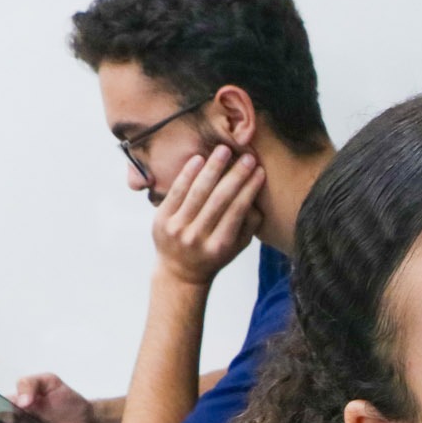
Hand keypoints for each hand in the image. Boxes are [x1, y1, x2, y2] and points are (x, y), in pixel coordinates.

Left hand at [152, 145, 265, 285]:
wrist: (180, 271)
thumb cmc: (214, 255)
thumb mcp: (237, 247)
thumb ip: (249, 225)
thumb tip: (255, 196)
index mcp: (220, 246)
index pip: (238, 210)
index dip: (250, 189)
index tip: (260, 171)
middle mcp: (198, 237)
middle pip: (219, 199)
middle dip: (235, 175)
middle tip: (247, 157)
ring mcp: (177, 228)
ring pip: (198, 192)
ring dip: (212, 168)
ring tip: (224, 150)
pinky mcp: (161, 219)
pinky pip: (176, 192)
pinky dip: (188, 174)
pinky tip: (199, 159)